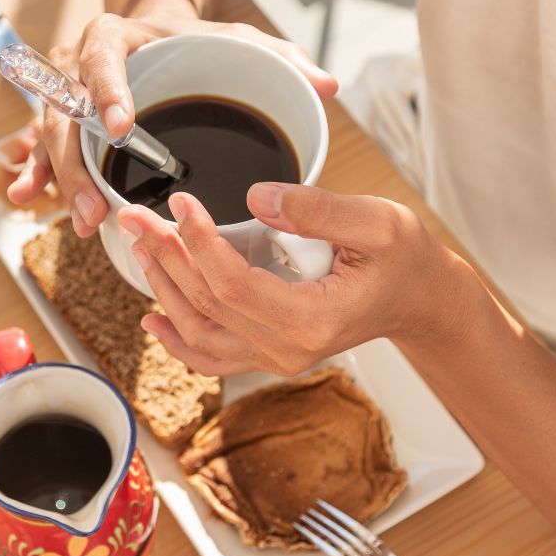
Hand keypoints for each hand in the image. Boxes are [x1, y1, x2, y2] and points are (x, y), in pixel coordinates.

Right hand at [8, 13, 338, 237]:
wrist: (158, 35)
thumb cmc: (197, 42)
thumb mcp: (238, 40)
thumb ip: (281, 59)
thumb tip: (328, 85)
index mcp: (119, 36)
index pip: (103, 57)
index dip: (107, 91)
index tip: (121, 126)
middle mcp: (81, 62)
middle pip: (66, 111)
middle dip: (77, 162)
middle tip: (96, 205)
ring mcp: (68, 93)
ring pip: (52, 136)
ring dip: (61, 180)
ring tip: (82, 220)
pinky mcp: (66, 121)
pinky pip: (45, 148)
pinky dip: (40, 174)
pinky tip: (29, 199)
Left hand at [115, 184, 466, 375]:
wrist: (419, 299)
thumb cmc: (404, 260)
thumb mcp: (378, 222)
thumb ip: (319, 209)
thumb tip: (259, 197)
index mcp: (314, 320)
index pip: (234, 284)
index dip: (198, 242)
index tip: (180, 202)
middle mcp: (289, 349)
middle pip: (207, 305)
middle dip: (166, 257)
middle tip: (135, 217)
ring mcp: (277, 358)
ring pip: (200, 333)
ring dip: (163, 289)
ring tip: (139, 247)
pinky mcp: (269, 354)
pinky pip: (212, 355)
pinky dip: (178, 339)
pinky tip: (151, 317)